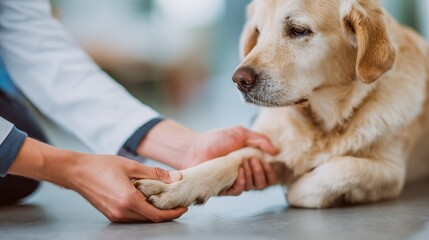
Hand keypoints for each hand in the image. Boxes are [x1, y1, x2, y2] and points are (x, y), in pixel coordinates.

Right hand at [66, 155, 187, 222]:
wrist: (76, 171)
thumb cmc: (102, 166)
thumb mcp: (131, 166)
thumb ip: (155, 174)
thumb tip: (176, 177)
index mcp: (128, 201)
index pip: (157, 215)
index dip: (173, 213)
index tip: (183, 208)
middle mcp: (121, 212)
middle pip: (150, 219)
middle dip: (166, 213)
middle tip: (177, 203)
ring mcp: (115, 215)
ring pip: (141, 219)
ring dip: (154, 213)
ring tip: (165, 201)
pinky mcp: (110, 214)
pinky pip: (131, 217)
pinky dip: (142, 211)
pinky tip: (147, 200)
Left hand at [180, 126, 278, 195]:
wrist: (195, 147)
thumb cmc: (216, 139)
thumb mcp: (241, 133)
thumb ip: (260, 140)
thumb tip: (276, 151)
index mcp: (250, 163)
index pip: (268, 175)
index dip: (271, 172)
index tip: (268, 163)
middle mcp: (244, 174)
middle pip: (263, 183)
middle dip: (262, 172)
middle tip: (253, 160)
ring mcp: (234, 182)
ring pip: (252, 187)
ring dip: (252, 175)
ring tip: (243, 163)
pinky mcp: (224, 188)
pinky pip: (238, 192)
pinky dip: (241, 182)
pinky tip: (238, 172)